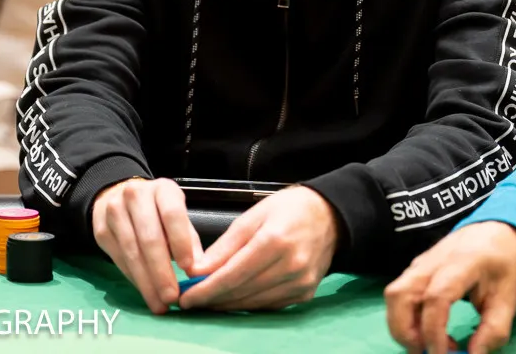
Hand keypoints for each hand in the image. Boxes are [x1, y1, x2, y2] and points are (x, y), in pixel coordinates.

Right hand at [92, 177, 202, 314]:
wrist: (118, 195)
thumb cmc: (157, 209)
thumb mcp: (177, 214)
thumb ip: (189, 240)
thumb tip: (199, 272)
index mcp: (162, 189)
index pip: (172, 214)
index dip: (180, 242)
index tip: (188, 269)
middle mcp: (135, 195)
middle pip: (149, 238)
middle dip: (161, 272)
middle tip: (172, 297)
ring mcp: (114, 211)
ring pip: (131, 252)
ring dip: (146, 282)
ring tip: (159, 303)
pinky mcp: (101, 229)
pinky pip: (119, 259)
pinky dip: (134, 278)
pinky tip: (145, 291)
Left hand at [179, 185, 338, 311]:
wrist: (329, 216)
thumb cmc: (289, 209)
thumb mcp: (252, 216)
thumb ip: (224, 246)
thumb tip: (198, 270)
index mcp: (275, 240)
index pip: (232, 274)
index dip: (206, 289)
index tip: (185, 297)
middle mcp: (291, 264)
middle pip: (242, 291)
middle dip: (212, 299)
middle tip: (190, 301)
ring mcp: (300, 282)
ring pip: (254, 303)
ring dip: (228, 305)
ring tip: (207, 302)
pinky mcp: (305, 293)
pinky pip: (269, 305)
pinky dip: (248, 304)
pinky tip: (233, 300)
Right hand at [384, 221, 515, 353]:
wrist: (492, 231)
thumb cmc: (501, 264)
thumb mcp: (508, 299)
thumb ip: (493, 330)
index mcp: (461, 263)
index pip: (436, 297)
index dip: (434, 331)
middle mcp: (432, 261)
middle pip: (400, 294)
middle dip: (405, 331)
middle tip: (426, 352)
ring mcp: (419, 263)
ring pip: (394, 294)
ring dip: (402, 325)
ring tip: (427, 345)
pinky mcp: (414, 269)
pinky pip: (399, 294)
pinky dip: (406, 318)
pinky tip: (428, 331)